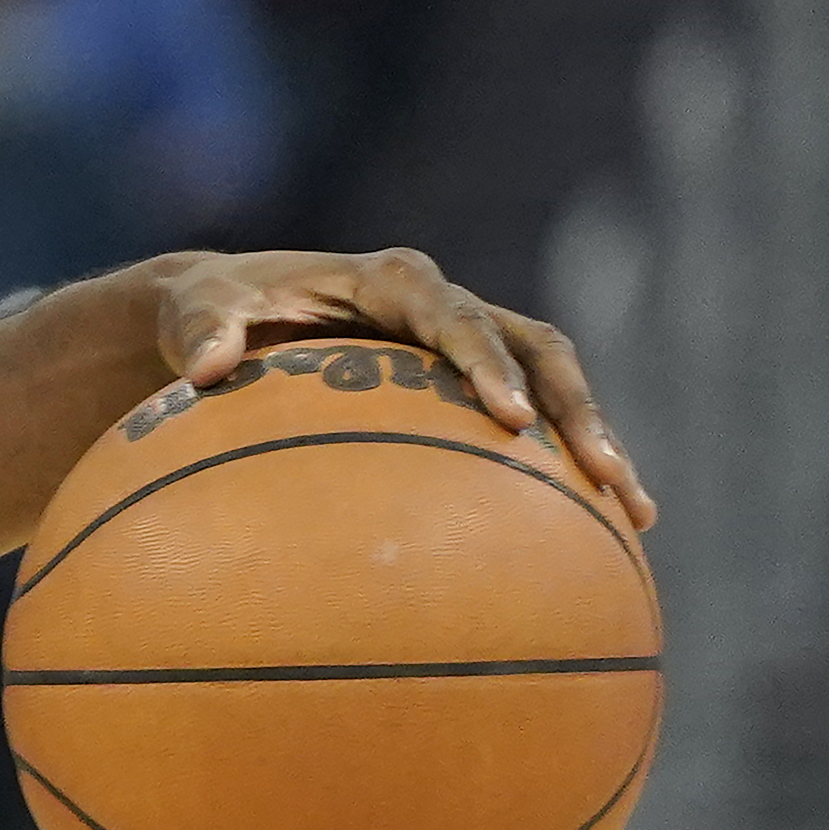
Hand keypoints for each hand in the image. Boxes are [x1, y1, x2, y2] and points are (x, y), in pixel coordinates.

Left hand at [154, 246, 655, 529]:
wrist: (223, 315)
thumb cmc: (207, 311)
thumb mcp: (194, 310)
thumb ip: (201, 329)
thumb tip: (205, 367)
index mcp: (390, 282)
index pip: (452, 315)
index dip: (486, 361)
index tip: (510, 418)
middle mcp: (442, 308)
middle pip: (533, 347)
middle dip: (574, 408)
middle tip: (605, 475)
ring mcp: (464, 349)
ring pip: (552, 387)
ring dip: (593, 443)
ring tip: (634, 515)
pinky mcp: (464, 391)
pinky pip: (526, 432)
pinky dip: (558, 479)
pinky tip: (595, 547)